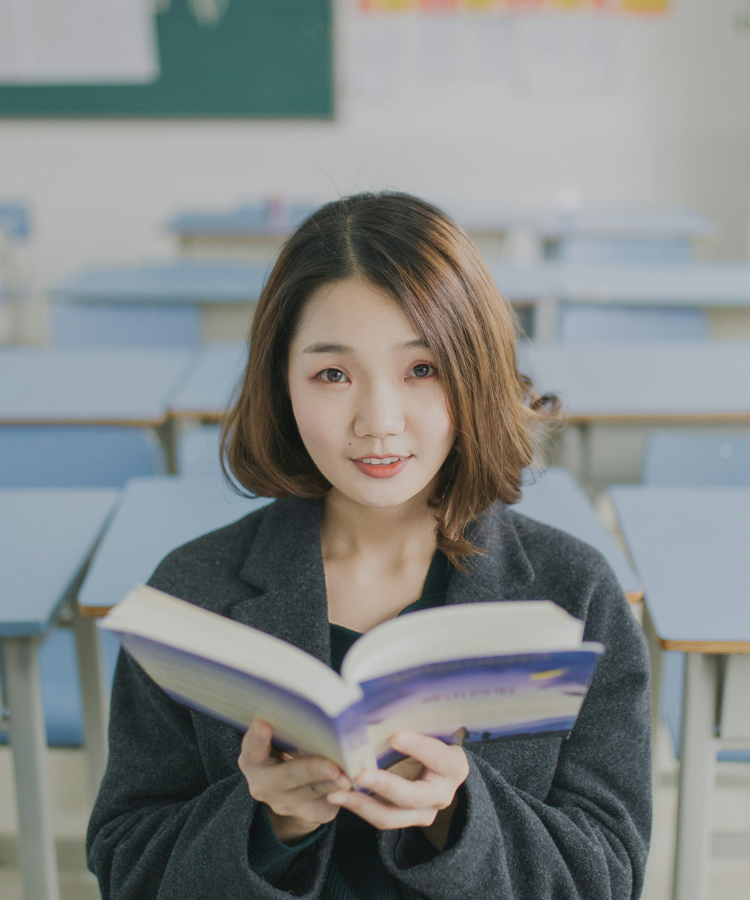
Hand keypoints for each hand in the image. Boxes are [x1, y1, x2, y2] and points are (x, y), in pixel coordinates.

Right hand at [238, 719, 350, 844]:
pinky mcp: (311, 812)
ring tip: (348, 778)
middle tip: (332, 766)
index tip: (262, 724)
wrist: (291, 789)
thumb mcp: (279, 738)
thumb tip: (315, 703)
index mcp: (253, 760)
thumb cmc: (286, 749)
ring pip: (314, 791)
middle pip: (290, 775)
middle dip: (312, 770)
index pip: (252, 748)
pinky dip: (343, 790)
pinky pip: (329, 801)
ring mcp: (287, 803)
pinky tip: (354, 782)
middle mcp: (265, 785)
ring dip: (333, 783)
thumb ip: (287, 727)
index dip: (257, 737)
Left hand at [326, 731, 468, 845]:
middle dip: (386, 785)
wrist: (440, 769)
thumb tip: (382, 702)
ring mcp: (425, 812)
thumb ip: (415, 723)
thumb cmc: (432, 740)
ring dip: (363, 803)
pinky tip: (339, 795)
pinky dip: (359, 807)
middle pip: (414, 795)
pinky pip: (381, 818)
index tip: (395, 736)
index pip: (439, 757)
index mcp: (453, 765)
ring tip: (338, 791)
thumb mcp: (431, 731)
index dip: (419, 747)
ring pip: (392, 815)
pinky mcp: (407, 820)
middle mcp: (443, 794)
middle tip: (360, 774)